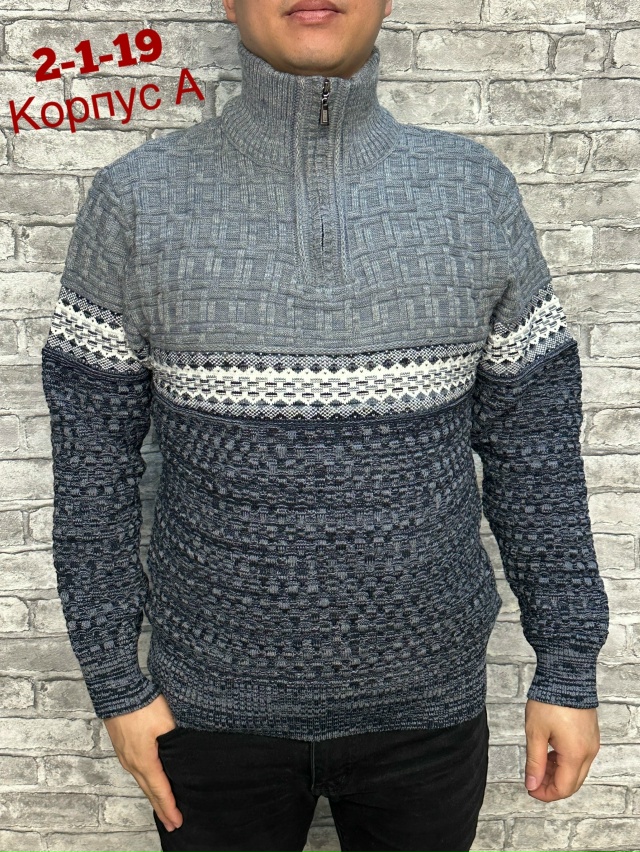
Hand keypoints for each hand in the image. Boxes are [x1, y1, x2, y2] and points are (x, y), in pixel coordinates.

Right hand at [103, 693, 182, 831]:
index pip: (160, 790)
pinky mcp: (123, 748)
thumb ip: (176, 742)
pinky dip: (146, 784)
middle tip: (172, 824)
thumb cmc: (143, 705)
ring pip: (142, 783)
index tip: (178, 821)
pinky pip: (136, 772)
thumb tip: (184, 756)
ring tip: (163, 810)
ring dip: (153, 797)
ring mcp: (125, 757)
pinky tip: (150, 784)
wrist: (118, 690)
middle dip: (162, 809)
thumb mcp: (166, 723)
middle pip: (149, 791)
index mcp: (144, 761)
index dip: (170, 807)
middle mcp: (132, 763)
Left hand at [524, 698, 600, 801]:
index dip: (545, 794)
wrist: (565, 676)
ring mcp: (591, 743)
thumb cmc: (550, 700)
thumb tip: (532, 784)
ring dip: (558, 773)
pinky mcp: (590, 735)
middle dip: (552, 786)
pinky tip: (550, 754)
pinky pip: (580, 757)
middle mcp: (588, 752)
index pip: (563, 788)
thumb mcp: (535, 732)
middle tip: (533, 780)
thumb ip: (534, 762)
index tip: (530, 789)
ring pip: (576, 770)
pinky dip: (565, 761)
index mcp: (575, 754)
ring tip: (539, 765)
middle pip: (572, 782)